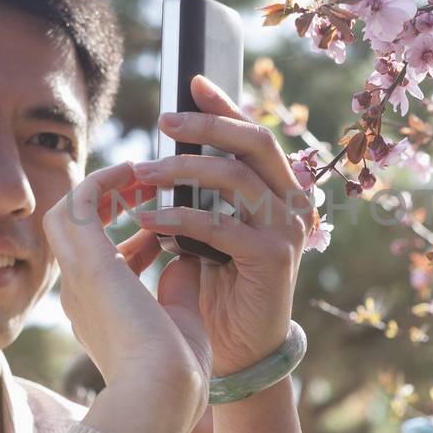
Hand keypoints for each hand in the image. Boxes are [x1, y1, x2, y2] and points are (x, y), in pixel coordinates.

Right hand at [42, 160, 210, 425]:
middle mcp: (79, 294)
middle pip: (73, 233)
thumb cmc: (175, 373)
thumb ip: (179, 286)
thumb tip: (187, 254)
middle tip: (147, 188)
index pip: (105, 264)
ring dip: (100, 188)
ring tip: (139, 173)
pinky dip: (102, 182)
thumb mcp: (180, 320)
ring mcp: (77, 277)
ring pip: (65, 214)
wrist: (162, 393)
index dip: (137, 240)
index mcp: (100, 314)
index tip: (169, 230)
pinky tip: (133, 172)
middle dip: (106, 205)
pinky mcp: (87, 261)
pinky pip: (80, 203)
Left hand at [130, 74, 313, 376]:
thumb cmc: (218, 288)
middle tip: (162, 123)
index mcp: (278, 189)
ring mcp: (287, 230)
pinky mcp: (274, 259)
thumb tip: (159, 154)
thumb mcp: (205, 231)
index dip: (225, 104)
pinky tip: (149, 222)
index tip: (190, 81)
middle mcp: (291, 202)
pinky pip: (223, 225)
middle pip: (254, 142)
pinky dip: (180, 220)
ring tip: (141, 174)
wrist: (239, 350)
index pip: (253, 133)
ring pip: (236, 177)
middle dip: (206, 125)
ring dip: (182, 171)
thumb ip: (197, 195)